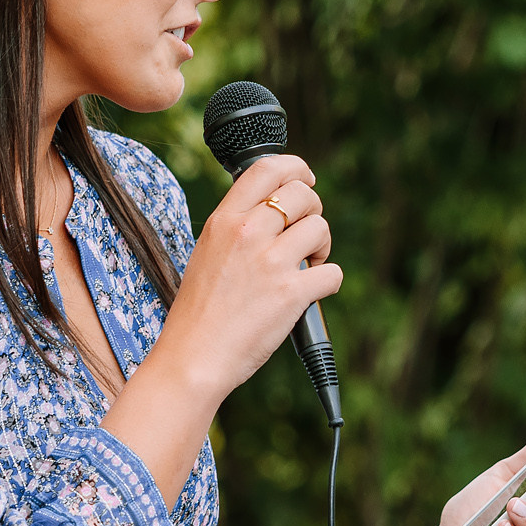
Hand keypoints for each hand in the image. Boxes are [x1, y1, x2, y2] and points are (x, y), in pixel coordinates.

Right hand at [151, 153, 340, 400]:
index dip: (296, 168)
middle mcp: (247, 232)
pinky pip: (332, 272)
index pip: (267, 168)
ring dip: (323, 246)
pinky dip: (329, 281)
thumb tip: (274, 212)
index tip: (306, 179)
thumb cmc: (198, 313)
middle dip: (314, 211)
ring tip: (309, 265)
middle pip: (303, 194)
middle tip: (307, 236)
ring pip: (321, 227)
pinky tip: (311, 292)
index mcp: (224, 220)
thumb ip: (237, 228)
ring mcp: (270, 261)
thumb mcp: (206, 253)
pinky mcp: (291, 292)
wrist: (193, 357)